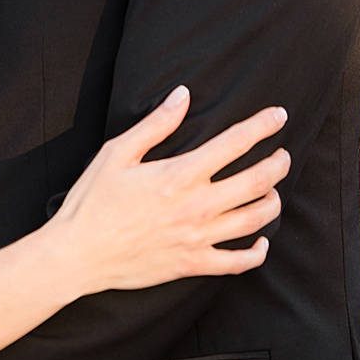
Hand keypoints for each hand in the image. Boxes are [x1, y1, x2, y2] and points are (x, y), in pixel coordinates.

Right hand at [44, 87, 288, 294]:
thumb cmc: (91, 201)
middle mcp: (197, 206)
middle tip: (282, 154)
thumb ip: (155, 125)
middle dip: (278, 163)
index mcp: (179, 175)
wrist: (77, 254)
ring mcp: (198, 237)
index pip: (235, 143)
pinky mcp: (194, 264)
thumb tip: (183, 95)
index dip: (262, 126)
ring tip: (273, 191)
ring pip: (256, 219)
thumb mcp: (115, 154)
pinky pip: (239, 262)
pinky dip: (257, 252)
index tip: (278, 116)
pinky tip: (260, 241)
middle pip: (258, 181)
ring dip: (273, 201)